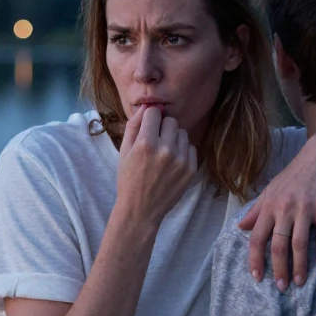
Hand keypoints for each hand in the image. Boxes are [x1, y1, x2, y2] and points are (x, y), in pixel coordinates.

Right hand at [113, 106, 198, 225]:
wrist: (141, 210)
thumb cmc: (129, 179)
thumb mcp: (124, 151)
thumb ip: (134, 126)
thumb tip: (146, 106)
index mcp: (145, 144)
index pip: (154, 112)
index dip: (149, 119)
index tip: (147, 128)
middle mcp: (165, 150)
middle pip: (171, 120)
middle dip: (162, 127)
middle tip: (155, 142)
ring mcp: (181, 160)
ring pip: (182, 133)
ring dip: (173, 138)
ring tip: (163, 153)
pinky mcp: (191, 169)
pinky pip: (191, 147)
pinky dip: (182, 151)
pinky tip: (171, 163)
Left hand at [238, 129, 315, 290]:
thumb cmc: (296, 174)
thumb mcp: (271, 189)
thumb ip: (256, 210)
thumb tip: (240, 228)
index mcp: (269, 205)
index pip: (257, 237)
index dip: (255, 259)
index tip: (257, 278)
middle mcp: (285, 208)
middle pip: (278, 245)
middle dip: (278, 269)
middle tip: (281, 287)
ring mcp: (305, 208)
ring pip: (299, 243)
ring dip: (300, 266)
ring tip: (300, 283)